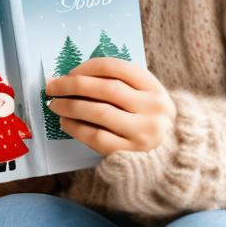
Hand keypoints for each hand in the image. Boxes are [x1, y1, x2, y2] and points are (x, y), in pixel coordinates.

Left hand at [46, 57, 176, 156]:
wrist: (173, 159)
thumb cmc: (148, 121)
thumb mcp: (145, 98)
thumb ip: (120, 85)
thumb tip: (74, 77)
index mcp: (154, 88)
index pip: (115, 67)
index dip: (88, 67)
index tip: (70, 72)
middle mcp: (152, 108)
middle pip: (105, 88)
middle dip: (72, 85)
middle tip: (52, 86)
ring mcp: (143, 132)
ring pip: (99, 111)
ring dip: (70, 106)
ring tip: (55, 105)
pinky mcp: (131, 153)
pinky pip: (96, 136)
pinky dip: (76, 128)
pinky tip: (65, 123)